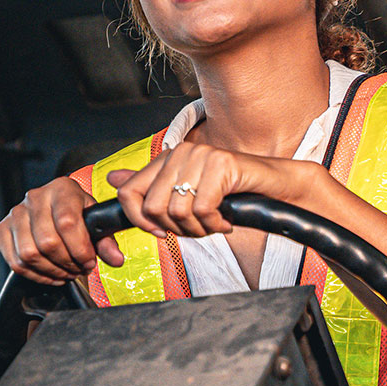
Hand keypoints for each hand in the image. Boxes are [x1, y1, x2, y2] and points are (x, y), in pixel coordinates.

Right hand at [0, 177, 124, 284]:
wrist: (56, 208)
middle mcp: (35, 197)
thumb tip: (115, 259)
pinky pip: (15, 262)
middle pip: (47, 242)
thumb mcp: (96, 221)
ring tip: (66, 272)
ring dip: (51, 271)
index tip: (89, 261)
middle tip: (79, 269)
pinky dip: (35, 275)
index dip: (80, 248)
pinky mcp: (2, 230)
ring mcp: (16, 213)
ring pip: (29, 254)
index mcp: (62, 188)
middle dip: (67, 263)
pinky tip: (51, 274)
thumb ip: (107, 241)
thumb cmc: (78, 214)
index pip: (67, 222)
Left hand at [105, 141, 304, 239]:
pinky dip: (214, 224)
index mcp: (167, 159)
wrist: (274, 187)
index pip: (129, 192)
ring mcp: (201, 156)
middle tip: (198, 229)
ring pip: (176, 211)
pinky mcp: (221, 164)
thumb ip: (150, 188)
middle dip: (174, 229)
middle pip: (152, 208)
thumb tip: (112, 179)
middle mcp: (180, 153)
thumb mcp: (186, 194)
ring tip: (213, 225)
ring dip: (197, 229)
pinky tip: (225, 221)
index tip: (160, 232)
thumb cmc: (231, 194)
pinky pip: (202, 209)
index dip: (140, 221)